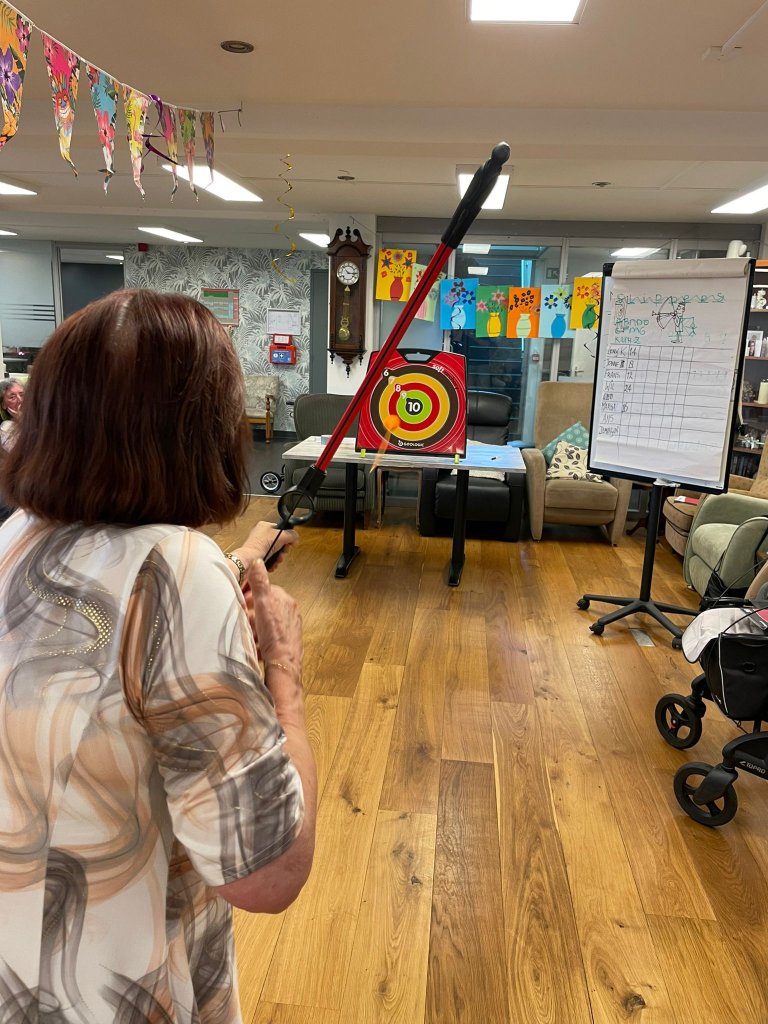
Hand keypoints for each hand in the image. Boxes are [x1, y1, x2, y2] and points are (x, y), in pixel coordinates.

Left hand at [233, 521, 297, 575]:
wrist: (250, 559)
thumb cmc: (262, 544)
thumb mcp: (282, 536)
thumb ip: (292, 535)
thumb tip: (295, 537)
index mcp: (265, 525)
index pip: (281, 530)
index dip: (286, 538)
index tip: (289, 544)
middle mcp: (261, 534)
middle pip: (279, 542)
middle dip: (283, 550)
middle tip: (282, 553)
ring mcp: (259, 545)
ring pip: (275, 551)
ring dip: (279, 557)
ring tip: (277, 560)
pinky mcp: (257, 555)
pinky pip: (270, 558)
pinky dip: (273, 562)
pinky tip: (273, 564)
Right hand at [246, 559, 302, 710]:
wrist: (283, 663)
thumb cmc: (272, 634)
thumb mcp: (262, 605)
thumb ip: (260, 583)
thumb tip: (257, 561)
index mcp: (284, 598)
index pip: (263, 591)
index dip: (249, 598)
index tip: (240, 605)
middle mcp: (290, 609)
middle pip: (264, 606)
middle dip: (252, 614)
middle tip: (243, 623)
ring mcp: (291, 624)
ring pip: (267, 621)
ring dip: (257, 627)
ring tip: (250, 636)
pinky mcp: (289, 638)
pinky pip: (272, 634)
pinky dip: (264, 638)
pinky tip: (258, 645)